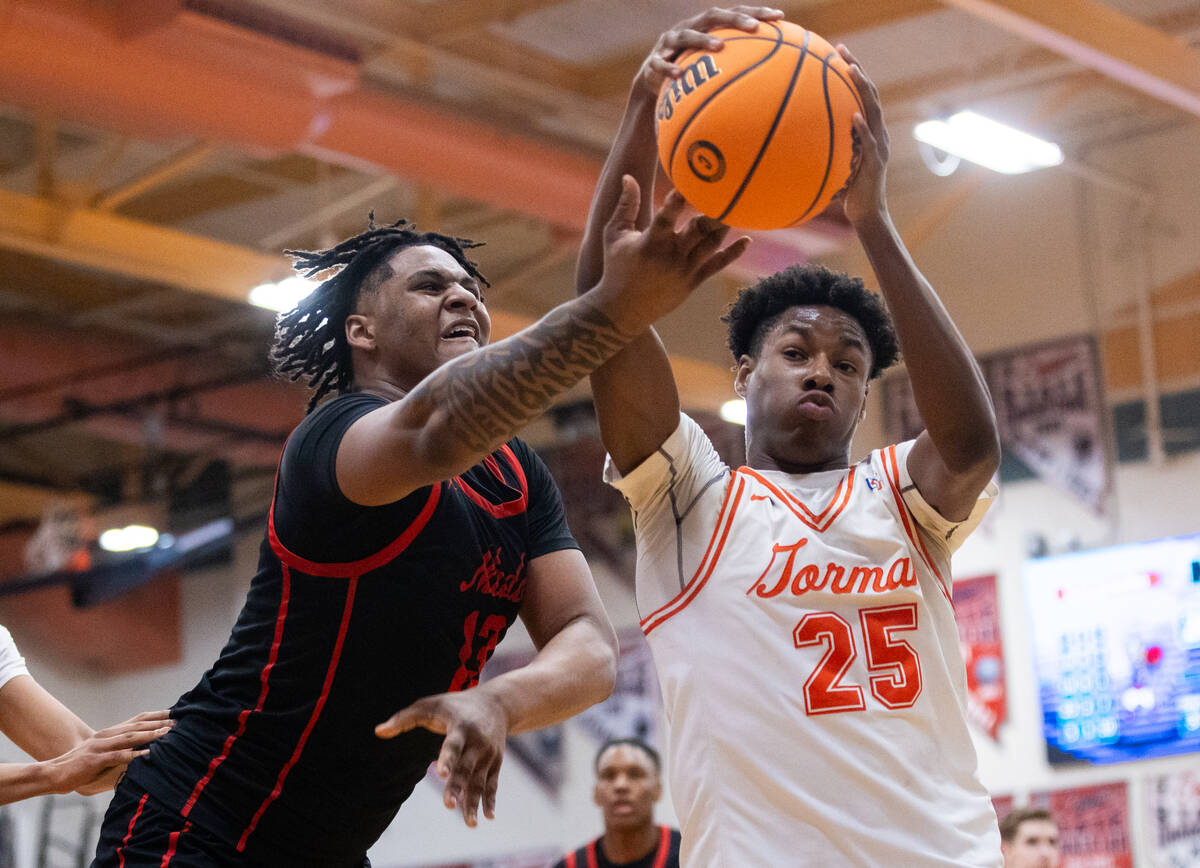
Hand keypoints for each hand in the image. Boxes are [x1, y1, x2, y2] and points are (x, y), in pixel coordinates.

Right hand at [45, 709, 172, 795]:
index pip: (137, 720)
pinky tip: (146, 754)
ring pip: (129, 738)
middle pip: (137, 726)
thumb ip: (121, 749)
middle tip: (177, 722)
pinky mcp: (94, 759)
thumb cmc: (82, 766)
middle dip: (158, 723)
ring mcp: (100, 746)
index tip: (174, 713)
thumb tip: (144, 750)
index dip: (155, 716)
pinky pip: (117, 756)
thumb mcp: (103, 753)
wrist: (54, 773)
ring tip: (166, 733)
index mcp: (110, 733)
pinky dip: (133, 754)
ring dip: (149, 735)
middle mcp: (106, 736)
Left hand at [376, 689, 507, 827]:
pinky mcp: (495, 763)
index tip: (441, 774)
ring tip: (470, 824)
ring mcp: (488, 754)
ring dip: (474, 802)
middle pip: (466, 768)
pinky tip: (487, 817)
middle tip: (448, 806)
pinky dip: (490, 800)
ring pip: (479, 781)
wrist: (497, 704)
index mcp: (461, 727)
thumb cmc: (455, 705)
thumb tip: (378, 731)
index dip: (447, 759)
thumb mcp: (431, 705)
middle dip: (457, 787)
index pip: (453, 745)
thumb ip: (404, 718)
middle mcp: (477, 742)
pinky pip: (492, 784)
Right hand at [596, 176, 748, 331]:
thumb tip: (628, 176)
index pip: (668, 216)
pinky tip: (747, 240)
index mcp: (650, 242)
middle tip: (728, 187)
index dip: (679, 199)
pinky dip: (733, 253)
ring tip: (738, 205)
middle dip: (713, 208)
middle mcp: (671, 256)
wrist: (623, 310)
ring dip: (725, 224)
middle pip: (698, 228)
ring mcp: (685, 270)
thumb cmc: (616, 268)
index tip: (692, 181)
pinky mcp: (693, 282)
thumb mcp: (614, 235)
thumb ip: (626, 206)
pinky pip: (717, 265)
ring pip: (712, 243)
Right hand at [635, 6, 784, 98]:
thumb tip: (773, 79)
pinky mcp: (653, 61)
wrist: (653, 82)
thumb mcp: (711, 66)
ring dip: (703, 40)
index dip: (756, 12)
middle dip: (734, 19)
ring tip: (719, 47)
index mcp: (706, 26)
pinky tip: (679, 74)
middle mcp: (689, 28)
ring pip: (686, 36)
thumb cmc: (690, 73)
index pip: (735, 12)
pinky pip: (660, 63)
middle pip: (712, 16)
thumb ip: (736, 65)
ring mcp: (669, 43)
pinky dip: (669, 68)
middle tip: (754, 28)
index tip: (780, 16)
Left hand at [834, 44, 890, 227]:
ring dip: (863, 88)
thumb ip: (823, 148)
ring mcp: (879, 146)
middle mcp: (877, 133)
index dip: (853, 73)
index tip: (838, 53)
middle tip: (842, 50)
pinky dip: (863, 128)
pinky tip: (854, 116)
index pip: (862, 95)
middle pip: (870, 93)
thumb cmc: (847, 192)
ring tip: (851, 70)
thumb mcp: (834, 164)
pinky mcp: (875, 162)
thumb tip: (792, 142)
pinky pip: (869, 142)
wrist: (866, 214)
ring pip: (873, 110)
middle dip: (857, 69)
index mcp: (869, 130)